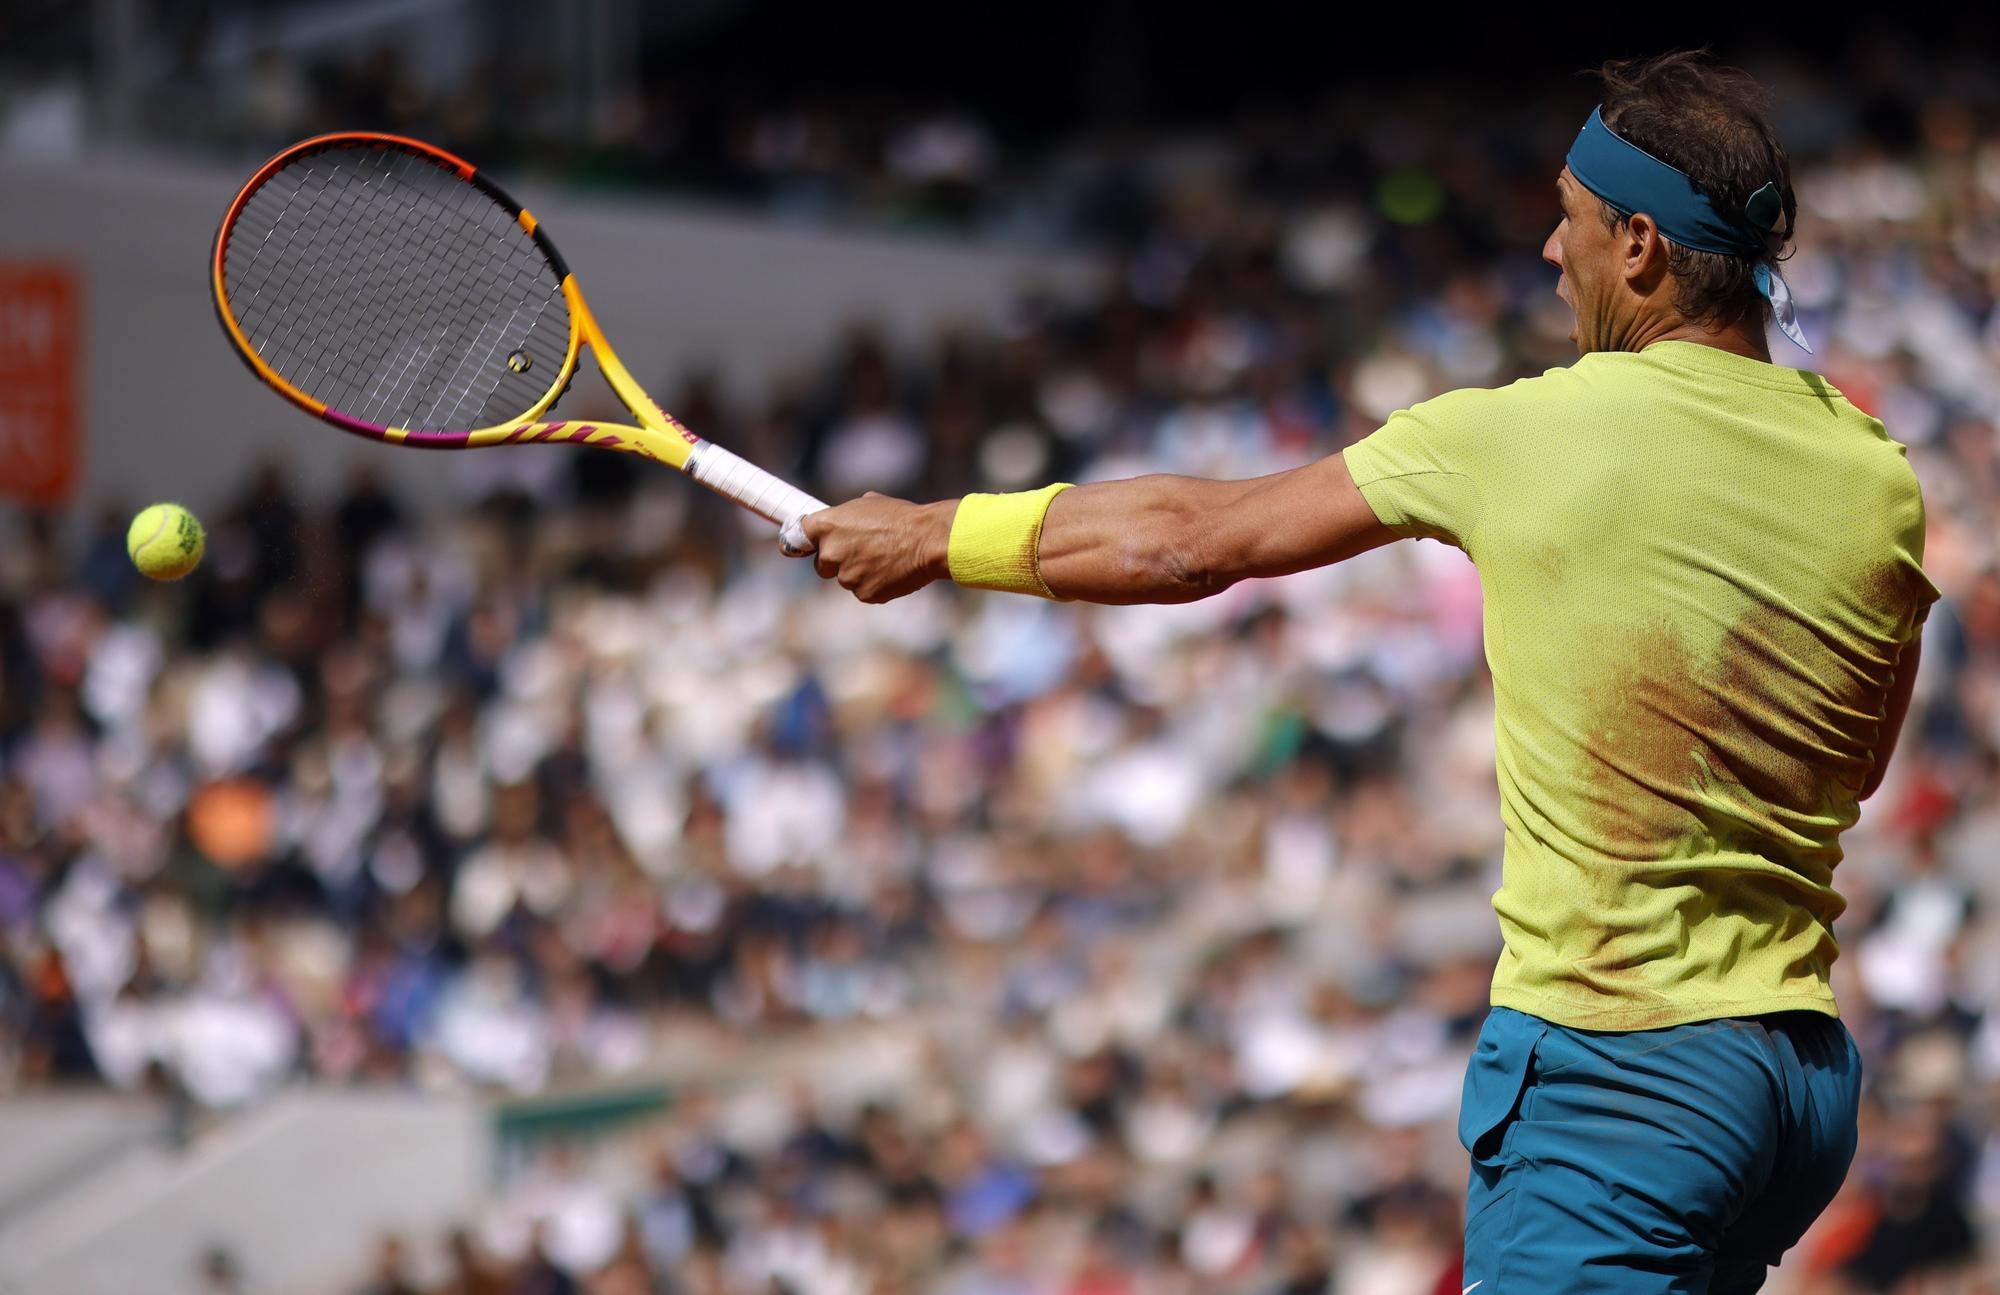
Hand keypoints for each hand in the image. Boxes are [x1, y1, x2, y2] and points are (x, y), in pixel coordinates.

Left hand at [796, 494, 954, 602]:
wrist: (928, 541)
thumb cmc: (901, 517)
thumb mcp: (869, 504)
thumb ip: (847, 516)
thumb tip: (846, 520)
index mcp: (826, 526)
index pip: (794, 538)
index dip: (801, 543)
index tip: (800, 548)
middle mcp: (830, 553)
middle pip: (822, 564)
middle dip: (838, 560)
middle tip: (863, 550)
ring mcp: (846, 577)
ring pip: (846, 579)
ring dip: (860, 572)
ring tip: (885, 558)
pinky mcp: (864, 594)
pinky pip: (864, 591)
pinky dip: (875, 584)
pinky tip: (892, 571)